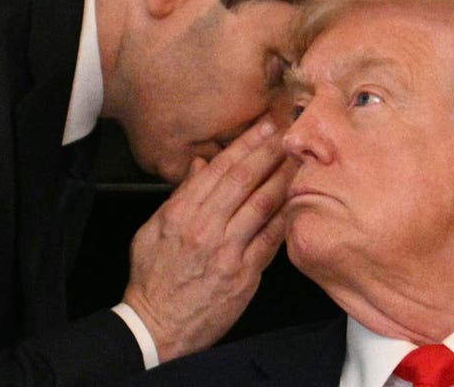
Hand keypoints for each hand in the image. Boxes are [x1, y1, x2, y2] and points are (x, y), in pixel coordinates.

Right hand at [121, 117, 293, 361]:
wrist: (156, 326)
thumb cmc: (154, 279)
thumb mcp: (154, 230)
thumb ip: (181, 195)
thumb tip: (202, 164)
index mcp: (180, 213)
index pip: (219, 169)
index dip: (245, 144)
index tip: (263, 127)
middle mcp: (204, 228)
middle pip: (243, 180)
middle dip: (269, 151)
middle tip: (289, 131)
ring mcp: (225, 251)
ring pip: (261, 205)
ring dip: (283, 178)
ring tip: (299, 159)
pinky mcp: (243, 274)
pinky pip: (270, 240)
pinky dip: (284, 218)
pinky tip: (298, 200)